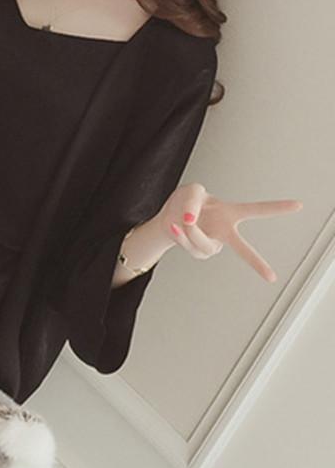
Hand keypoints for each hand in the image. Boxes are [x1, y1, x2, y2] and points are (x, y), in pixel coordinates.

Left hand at [159, 183, 302, 282]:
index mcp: (230, 212)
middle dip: (256, 261)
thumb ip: (193, 199)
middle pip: (241, 246)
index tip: (299, 206)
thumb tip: (190, 218)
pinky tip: (174, 226)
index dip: (278, 208)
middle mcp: (224, 230)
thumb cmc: (186, 203)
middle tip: (271, 277)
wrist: (169, 218)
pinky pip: (187, 241)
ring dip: (189, 226)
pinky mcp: (199, 252)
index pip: (256, 210)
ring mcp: (213, 243)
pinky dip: (178, 232)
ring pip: (201, 238)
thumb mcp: (192, 190)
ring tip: (184, 217)